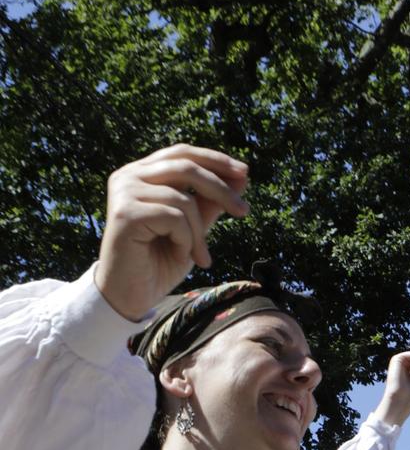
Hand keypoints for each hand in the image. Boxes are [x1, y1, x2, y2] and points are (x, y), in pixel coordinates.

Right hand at [94, 144, 250, 320]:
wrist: (130, 295)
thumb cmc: (159, 262)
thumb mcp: (193, 228)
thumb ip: (210, 202)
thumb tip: (241, 176)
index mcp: (142, 173)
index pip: (182, 153)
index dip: (214, 160)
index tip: (244, 173)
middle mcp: (129, 176)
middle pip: (186, 167)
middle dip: (221, 188)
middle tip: (244, 211)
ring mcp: (124, 192)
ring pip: (183, 198)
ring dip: (200, 232)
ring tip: (200, 256)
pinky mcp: (125, 213)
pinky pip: (174, 218)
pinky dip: (186, 239)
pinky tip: (180, 255)